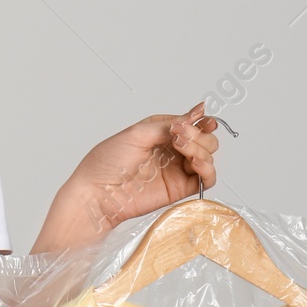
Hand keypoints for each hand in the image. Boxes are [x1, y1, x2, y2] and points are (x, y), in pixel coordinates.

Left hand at [65, 101, 221, 235]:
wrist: (97, 193)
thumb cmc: (106, 163)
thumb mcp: (136, 134)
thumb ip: (167, 125)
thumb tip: (194, 113)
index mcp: (160, 133)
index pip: (191, 124)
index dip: (200, 121)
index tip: (203, 119)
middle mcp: (171, 151)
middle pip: (204, 139)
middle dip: (198, 135)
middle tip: (180, 137)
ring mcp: (176, 170)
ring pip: (207, 156)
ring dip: (201, 149)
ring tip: (183, 148)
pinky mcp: (180, 188)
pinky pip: (206, 179)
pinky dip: (208, 170)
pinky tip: (196, 163)